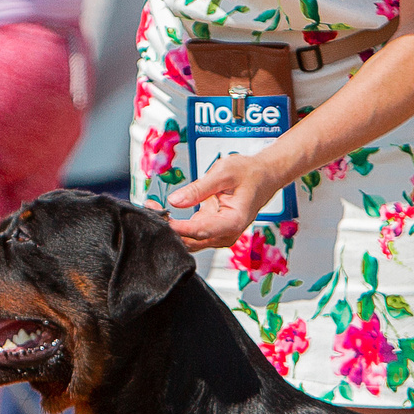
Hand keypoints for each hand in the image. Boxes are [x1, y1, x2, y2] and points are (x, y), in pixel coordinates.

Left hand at [161, 150, 285, 252]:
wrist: (264, 175)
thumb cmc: (249, 172)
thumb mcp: (222, 173)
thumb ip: (198, 189)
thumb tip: (175, 201)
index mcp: (233, 222)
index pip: (199, 231)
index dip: (176, 227)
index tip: (158, 217)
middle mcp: (227, 234)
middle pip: (192, 241)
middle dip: (170, 228)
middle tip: (149, 209)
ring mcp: (219, 234)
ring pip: (189, 240)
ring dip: (171, 227)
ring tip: (152, 208)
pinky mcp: (212, 230)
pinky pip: (191, 233)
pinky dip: (177, 225)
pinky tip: (163, 212)